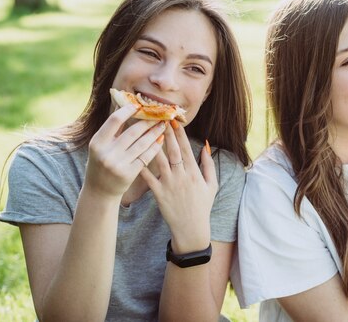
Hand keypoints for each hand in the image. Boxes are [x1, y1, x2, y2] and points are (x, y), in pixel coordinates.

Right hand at [85, 104, 165, 198]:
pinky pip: (146, 156)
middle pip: (133, 131)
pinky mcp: (129, 174)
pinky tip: (161, 140)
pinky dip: (155, 147)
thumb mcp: (100, 146)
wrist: (100, 191)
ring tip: (162, 125)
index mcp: (97, 142)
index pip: (115, 120)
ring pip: (142, 143)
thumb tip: (124, 105)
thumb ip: (112, 129)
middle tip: (158, 115)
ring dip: (155, 132)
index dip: (128, 110)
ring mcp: (118, 164)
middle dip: (148, 121)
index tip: (139, 105)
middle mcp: (106, 153)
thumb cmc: (101, 163)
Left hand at [140, 120, 217, 252]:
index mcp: (194, 172)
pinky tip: (134, 154)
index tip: (174, 121)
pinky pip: (148, 178)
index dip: (180, 134)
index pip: (187, 148)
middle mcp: (182, 176)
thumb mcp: (212, 184)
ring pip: (160, 161)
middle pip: (173, 150)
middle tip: (159, 119)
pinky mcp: (159, 194)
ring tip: (146, 132)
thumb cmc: (203, 206)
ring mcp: (169, 184)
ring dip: (153, 145)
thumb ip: (209, 165)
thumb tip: (206, 146)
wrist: (191, 228)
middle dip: (166, 133)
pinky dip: (142, 166)